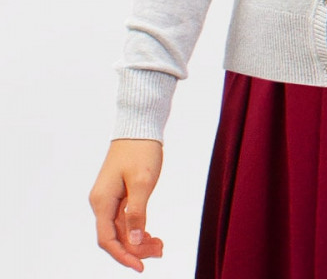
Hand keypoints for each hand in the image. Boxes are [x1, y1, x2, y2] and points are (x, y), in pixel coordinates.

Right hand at [89, 139, 164, 271]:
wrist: (140, 125)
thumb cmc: (141, 150)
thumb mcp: (142, 181)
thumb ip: (137, 212)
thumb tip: (134, 241)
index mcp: (102, 200)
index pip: (108, 239)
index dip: (124, 256)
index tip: (142, 267)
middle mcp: (101, 202)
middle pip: (115, 236)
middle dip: (136, 248)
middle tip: (160, 251)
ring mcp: (109, 197)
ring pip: (122, 228)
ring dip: (139, 240)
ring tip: (161, 245)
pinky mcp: (118, 193)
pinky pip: (125, 218)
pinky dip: (138, 227)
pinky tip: (152, 234)